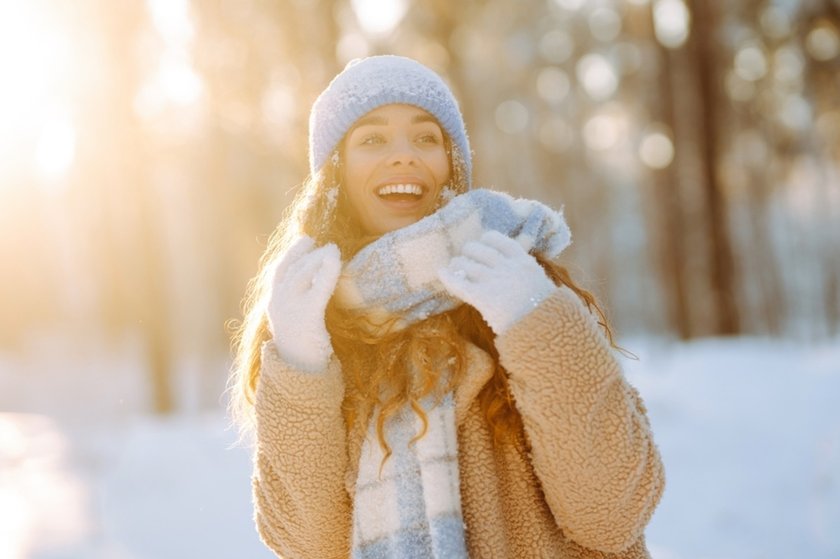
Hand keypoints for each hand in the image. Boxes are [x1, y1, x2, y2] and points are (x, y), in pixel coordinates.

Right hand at [267, 236, 340, 371]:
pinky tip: (336, 261)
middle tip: (326, 245)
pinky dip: (327, 272)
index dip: (293, 253)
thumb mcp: (297, 320)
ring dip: (318, 259)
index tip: (307, 240)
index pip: (281, 271)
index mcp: (274, 304)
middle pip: (292, 269)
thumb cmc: (304, 348)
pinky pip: (318, 288)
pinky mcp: (306, 317)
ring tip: (333, 250)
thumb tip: (317, 281)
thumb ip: (301, 302)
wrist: (300, 372)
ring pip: (302, 275)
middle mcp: (278, 304)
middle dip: (309, 254)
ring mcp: (290, 310)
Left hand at [438, 230, 556, 334]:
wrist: (543, 329)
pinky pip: (460, 283)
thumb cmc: (545, 311)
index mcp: (522, 261)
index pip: (498, 240)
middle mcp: (507, 267)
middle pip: (479, 250)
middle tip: (465, 256)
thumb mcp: (540, 283)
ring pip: (466, 264)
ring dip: (457, 264)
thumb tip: (512, 267)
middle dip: (469, 251)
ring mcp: (493, 281)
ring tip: (454, 267)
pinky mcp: (482, 297)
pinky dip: (448, 277)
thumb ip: (524, 273)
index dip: (486, 239)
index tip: (482, 242)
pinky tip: (441, 273)